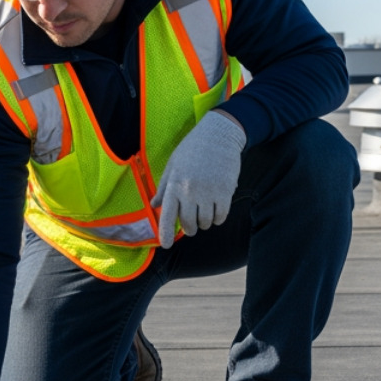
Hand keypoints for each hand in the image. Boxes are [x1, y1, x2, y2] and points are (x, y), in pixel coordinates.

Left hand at [154, 111, 245, 247]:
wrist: (218, 135)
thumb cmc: (192, 149)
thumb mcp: (173, 166)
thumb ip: (164, 188)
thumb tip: (155, 205)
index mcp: (174, 185)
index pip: (167, 216)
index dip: (165, 234)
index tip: (166, 245)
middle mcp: (190, 191)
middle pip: (188, 223)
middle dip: (190, 228)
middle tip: (191, 225)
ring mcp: (208, 193)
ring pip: (205, 223)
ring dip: (205, 223)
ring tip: (204, 214)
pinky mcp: (225, 192)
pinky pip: (220, 216)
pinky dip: (218, 218)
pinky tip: (216, 211)